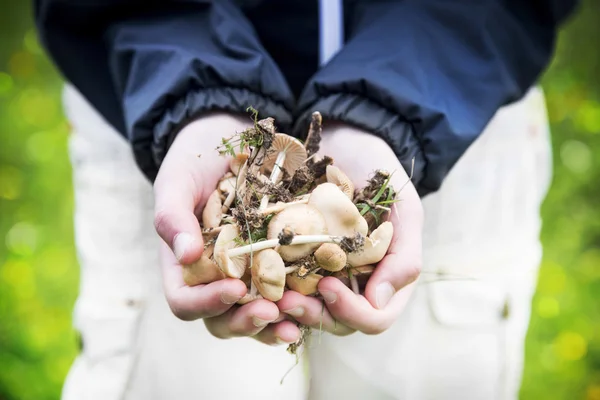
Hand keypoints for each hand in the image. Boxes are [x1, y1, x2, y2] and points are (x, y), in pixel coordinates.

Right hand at [153, 112, 299, 344]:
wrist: (228, 142)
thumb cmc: (194, 163)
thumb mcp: (178, 182)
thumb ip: (173, 216)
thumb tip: (185, 256)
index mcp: (185, 267)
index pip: (185, 302)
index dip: (206, 303)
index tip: (235, 289)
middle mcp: (215, 279)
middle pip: (223, 320)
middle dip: (246, 321)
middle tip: (272, 312)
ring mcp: (248, 275)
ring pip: (256, 315)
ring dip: (275, 324)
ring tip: (299, 318)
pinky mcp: (277, 264)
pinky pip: (286, 292)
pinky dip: (300, 300)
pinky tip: (320, 296)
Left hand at [277, 123, 423, 335]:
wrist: (343, 136)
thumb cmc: (379, 169)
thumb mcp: (403, 207)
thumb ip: (402, 255)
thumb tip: (379, 301)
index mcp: (382, 277)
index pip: (373, 317)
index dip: (353, 312)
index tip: (329, 285)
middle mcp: (350, 281)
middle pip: (335, 321)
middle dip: (312, 316)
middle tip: (285, 303)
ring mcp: (318, 271)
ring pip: (303, 310)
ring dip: (284, 311)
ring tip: (265, 299)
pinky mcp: (288, 256)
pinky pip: (277, 283)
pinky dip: (265, 289)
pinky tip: (248, 283)